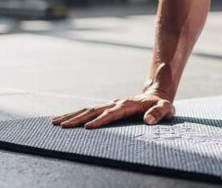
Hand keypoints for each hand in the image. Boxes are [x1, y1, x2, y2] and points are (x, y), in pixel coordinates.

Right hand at [51, 90, 173, 129]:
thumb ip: (158, 113)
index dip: (100, 121)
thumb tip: (148, 120)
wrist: (156, 94)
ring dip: (71, 116)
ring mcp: (110, 105)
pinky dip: (75, 115)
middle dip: (77, 119)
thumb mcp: (166, 108)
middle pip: (93, 111)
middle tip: (61, 126)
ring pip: (87, 110)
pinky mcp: (106, 108)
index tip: (87, 128)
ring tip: (55, 123)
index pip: (111, 114)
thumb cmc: (162, 105)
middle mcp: (115, 104)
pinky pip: (88, 111)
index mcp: (128, 105)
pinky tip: (63, 121)